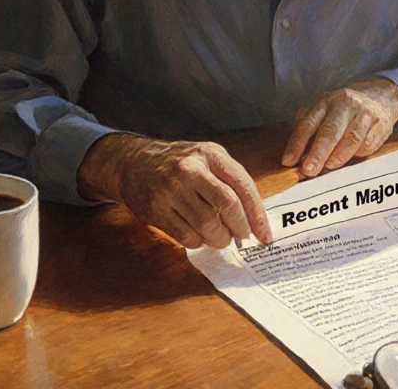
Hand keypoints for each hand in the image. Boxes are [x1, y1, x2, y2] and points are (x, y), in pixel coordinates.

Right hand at [77, 133, 272, 247]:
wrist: (132, 163)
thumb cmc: (179, 163)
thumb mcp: (207, 158)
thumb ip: (231, 181)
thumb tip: (255, 219)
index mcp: (210, 154)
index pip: (242, 186)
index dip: (257, 214)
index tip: (265, 235)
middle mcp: (190, 169)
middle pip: (227, 206)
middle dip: (240, 228)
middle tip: (242, 237)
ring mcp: (169, 189)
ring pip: (207, 224)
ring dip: (219, 238)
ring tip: (220, 237)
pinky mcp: (154, 209)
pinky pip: (186, 236)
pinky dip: (199, 242)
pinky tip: (200, 236)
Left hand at [282, 77, 397, 176]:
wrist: (379, 98)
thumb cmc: (343, 113)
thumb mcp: (323, 113)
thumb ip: (309, 131)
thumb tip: (295, 159)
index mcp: (325, 101)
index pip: (307, 123)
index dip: (297, 144)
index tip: (288, 162)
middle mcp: (344, 103)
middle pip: (329, 131)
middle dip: (318, 153)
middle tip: (309, 171)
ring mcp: (364, 112)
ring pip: (351, 138)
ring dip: (339, 156)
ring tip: (329, 167)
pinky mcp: (381, 123)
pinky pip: (368, 143)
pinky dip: (358, 154)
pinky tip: (353, 159)